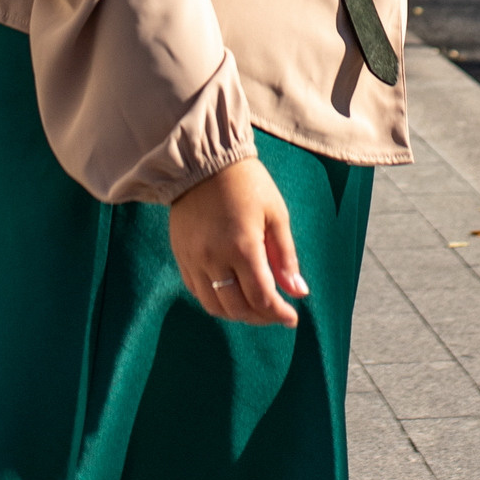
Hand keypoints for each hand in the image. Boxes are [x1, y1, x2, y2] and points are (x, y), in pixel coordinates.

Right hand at [169, 155, 307, 327]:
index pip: (262, 298)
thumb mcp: (275, 214)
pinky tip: (231, 294)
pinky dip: (215, 301)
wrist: (203, 161)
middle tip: (276, 313)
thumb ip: (285, 257)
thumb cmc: (247, 184)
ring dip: (237, 314)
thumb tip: (298, 292)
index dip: (279, 314)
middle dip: (261, 317)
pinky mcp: (181, 255)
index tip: (292, 318)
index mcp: (242, 247)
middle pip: (238, 308)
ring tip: (254, 307)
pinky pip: (197, 291)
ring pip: (214, 306)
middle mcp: (214, 259)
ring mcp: (194, 259)